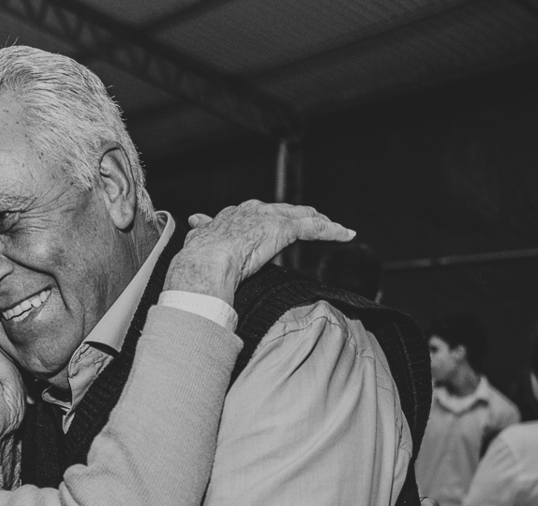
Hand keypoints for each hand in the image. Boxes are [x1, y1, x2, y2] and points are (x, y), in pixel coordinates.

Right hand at [165, 201, 354, 301]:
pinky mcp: (283, 228)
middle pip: (282, 210)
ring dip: (321, 222)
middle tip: (314, 222)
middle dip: (299, 216)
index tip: (272, 225)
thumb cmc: (195, 263)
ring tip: (337, 229)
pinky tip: (347, 234)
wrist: (202, 262)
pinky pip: (315, 227)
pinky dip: (333, 230)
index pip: (255, 214)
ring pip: (302, 216)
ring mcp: (268, 218)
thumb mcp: (196, 248)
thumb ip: (198, 240)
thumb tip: (190, 244)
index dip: (268, 219)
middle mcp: (250, 211)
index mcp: (229, 217)